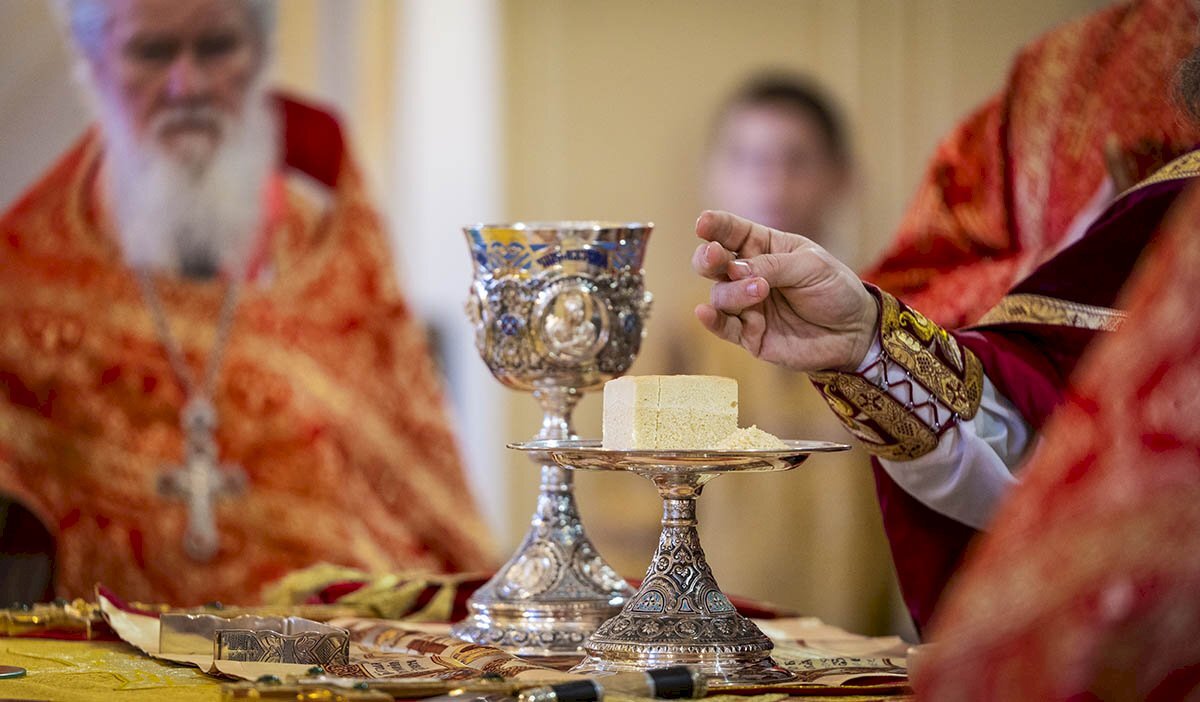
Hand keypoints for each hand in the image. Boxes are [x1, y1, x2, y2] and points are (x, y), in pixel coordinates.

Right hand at [691, 210, 877, 371]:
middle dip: (708, 257)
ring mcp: (746, 305)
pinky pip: (723, 327)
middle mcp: (748, 274)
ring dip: (733, 291)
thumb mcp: (811, 266)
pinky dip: (711, 320)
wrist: (855, 332)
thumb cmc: (835, 290)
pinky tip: (704, 312)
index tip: (703, 224)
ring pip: (720, 294)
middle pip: (712, 262)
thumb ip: (773, 265)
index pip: (731, 232)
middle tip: (715, 256)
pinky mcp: (749, 334)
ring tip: (760, 289)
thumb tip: (735, 270)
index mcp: (764, 247)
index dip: (714, 226)